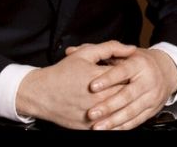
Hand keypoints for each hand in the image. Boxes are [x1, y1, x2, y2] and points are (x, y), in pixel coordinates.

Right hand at [16, 40, 136, 128]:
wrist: (42, 94)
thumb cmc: (62, 73)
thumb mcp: (84, 55)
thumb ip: (109, 48)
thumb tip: (131, 49)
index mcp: (99, 78)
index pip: (128, 75)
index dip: (133, 73)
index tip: (134, 72)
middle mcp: (99, 97)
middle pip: (127, 94)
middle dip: (133, 89)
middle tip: (135, 85)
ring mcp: (96, 114)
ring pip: (122, 112)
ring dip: (127, 106)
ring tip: (128, 99)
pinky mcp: (92, 128)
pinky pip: (112, 126)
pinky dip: (118, 120)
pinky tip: (119, 114)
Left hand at [83, 47, 176, 129]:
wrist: (166, 70)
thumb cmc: (139, 61)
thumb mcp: (121, 53)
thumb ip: (97, 51)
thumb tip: (72, 51)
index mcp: (138, 64)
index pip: (121, 72)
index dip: (106, 79)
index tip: (92, 87)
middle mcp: (147, 81)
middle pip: (127, 95)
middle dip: (108, 106)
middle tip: (91, 113)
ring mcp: (151, 97)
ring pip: (132, 111)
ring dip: (114, 121)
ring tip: (98, 126)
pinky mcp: (152, 110)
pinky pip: (137, 120)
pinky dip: (123, 127)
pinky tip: (111, 130)